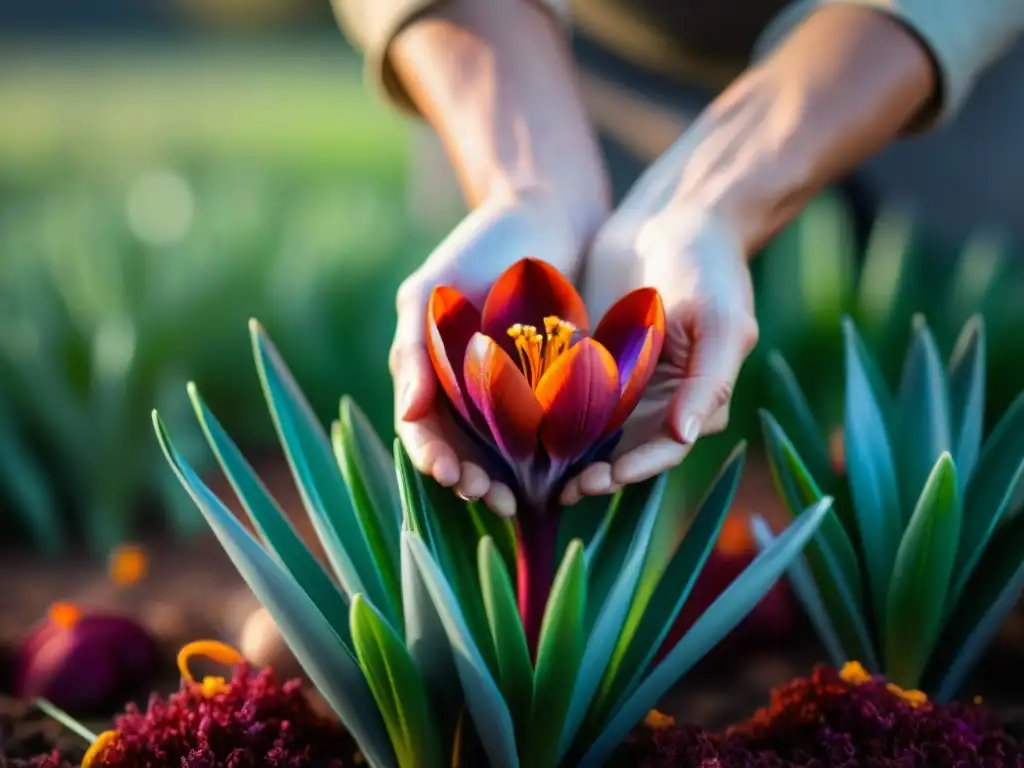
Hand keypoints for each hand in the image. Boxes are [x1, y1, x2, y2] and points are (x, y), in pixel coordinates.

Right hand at [393, 188, 592, 516]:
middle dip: (472, 481)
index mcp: (430, 371)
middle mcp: (466, 389)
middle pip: (461, 452)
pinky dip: (549, 457)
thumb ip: (413, 346)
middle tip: (493, 498)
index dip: (432, 458)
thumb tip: (408, 414)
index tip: (451, 476)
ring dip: (507, 481)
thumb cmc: (481, 245)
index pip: (422, 429)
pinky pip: (546, 431)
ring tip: (523, 499)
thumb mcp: (432, 289)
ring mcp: (510, 390)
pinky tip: (564, 474)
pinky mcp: (553, 386)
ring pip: (503, 453)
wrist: (548, 212)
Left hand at [561, 206, 758, 504]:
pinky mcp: (591, 362)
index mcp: (697, 400)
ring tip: (534, 472)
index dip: (636, 469)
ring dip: (567, 456)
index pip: (665, 449)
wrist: (673, 215)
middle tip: (561, 490)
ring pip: (593, 434)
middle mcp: (660, 401)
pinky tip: (518, 426)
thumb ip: (709, 381)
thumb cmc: (708, 266)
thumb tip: (685, 437)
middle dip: (595, 474)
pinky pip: (567, 397)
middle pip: (625, 453)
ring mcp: (624, 384)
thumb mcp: (719, 321)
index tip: (604, 480)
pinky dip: (548, 415)